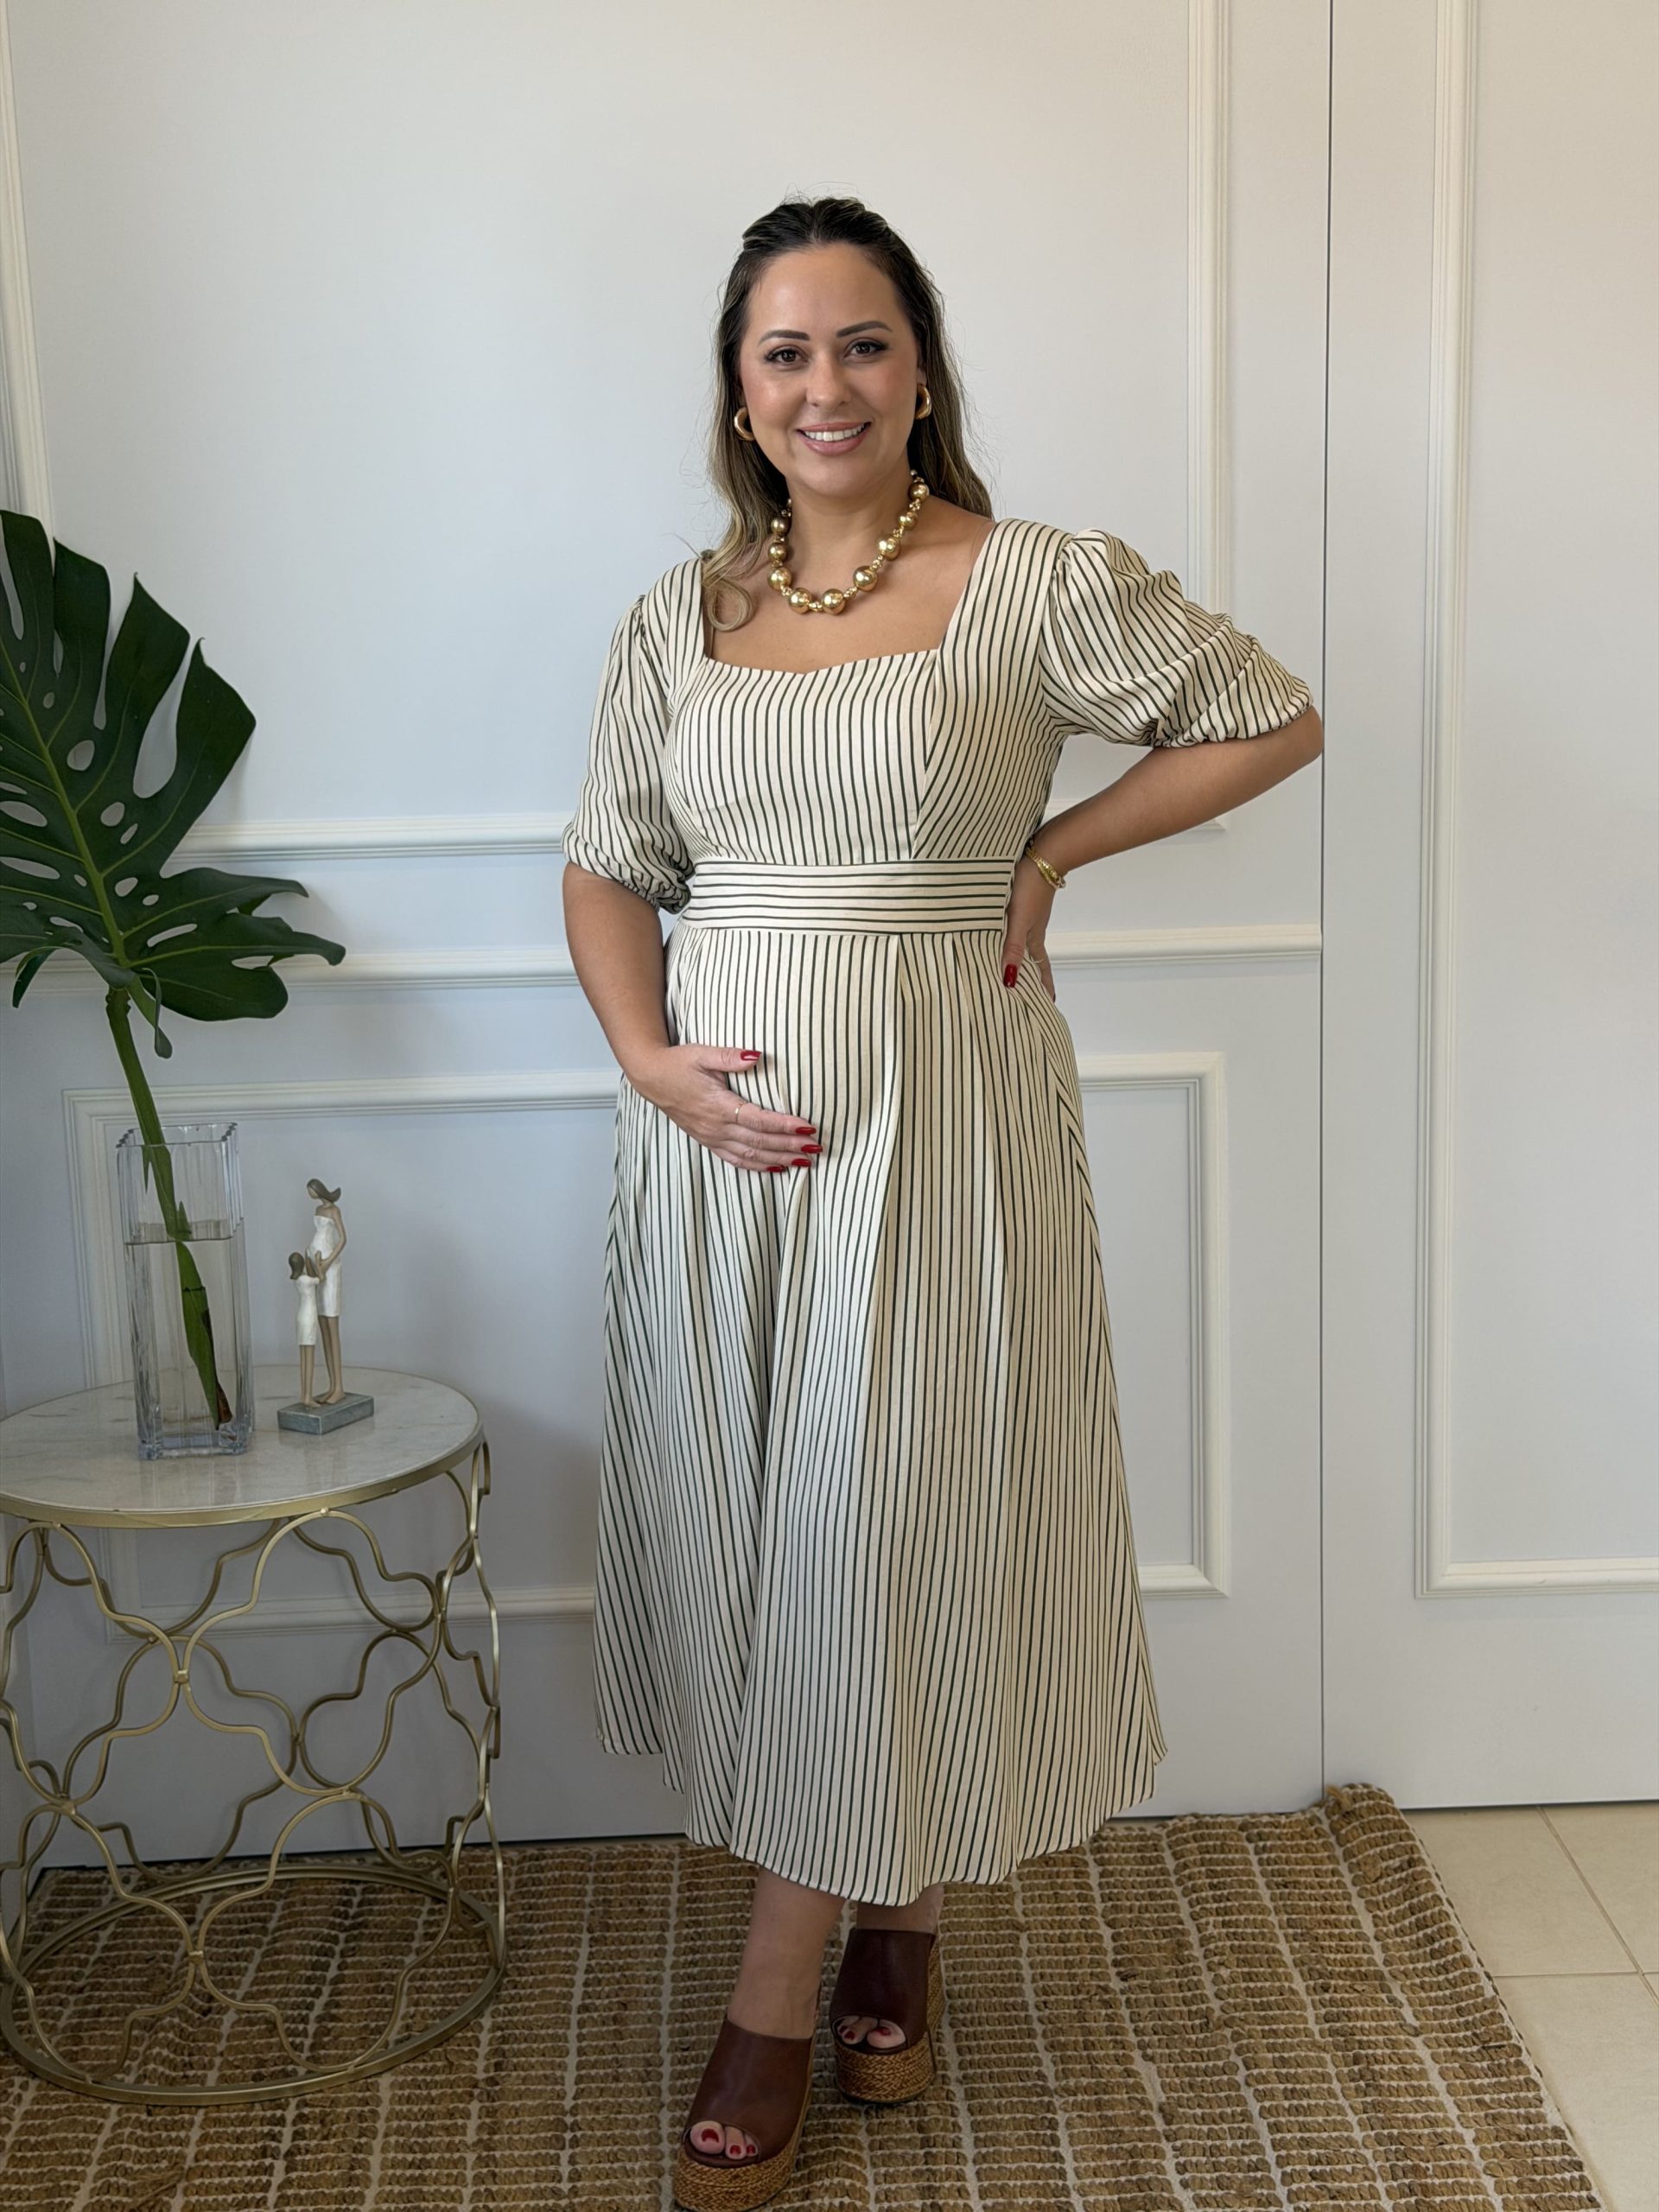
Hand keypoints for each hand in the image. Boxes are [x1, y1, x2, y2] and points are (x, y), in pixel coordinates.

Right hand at [625, 1043, 817, 1174]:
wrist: (652, 1078)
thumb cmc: (679, 1063)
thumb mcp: (703, 1053)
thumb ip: (731, 1056)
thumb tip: (757, 1056)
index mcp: (718, 1106)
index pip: (759, 1119)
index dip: (784, 1125)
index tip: (807, 1127)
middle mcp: (716, 1126)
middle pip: (760, 1141)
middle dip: (790, 1146)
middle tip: (816, 1148)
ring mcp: (711, 1137)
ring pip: (750, 1154)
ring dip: (779, 1159)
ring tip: (804, 1162)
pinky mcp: (708, 1141)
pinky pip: (735, 1159)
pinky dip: (757, 1166)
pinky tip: (776, 1168)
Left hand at [1002, 854, 1058, 1000]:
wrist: (1042, 855)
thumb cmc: (1029, 888)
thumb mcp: (1018, 921)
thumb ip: (1012, 948)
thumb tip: (1009, 980)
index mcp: (1034, 938)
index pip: (1040, 969)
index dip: (1043, 986)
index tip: (1047, 1004)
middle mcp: (1033, 929)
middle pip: (1031, 958)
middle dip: (1030, 975)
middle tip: (1026, 992)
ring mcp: (1029, 915)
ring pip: (1022, 941)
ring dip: (1018, 955)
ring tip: (1010, 967)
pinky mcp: (1023, 901)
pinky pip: (1016, 926)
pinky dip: (1011, 936)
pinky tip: (1001, 933)